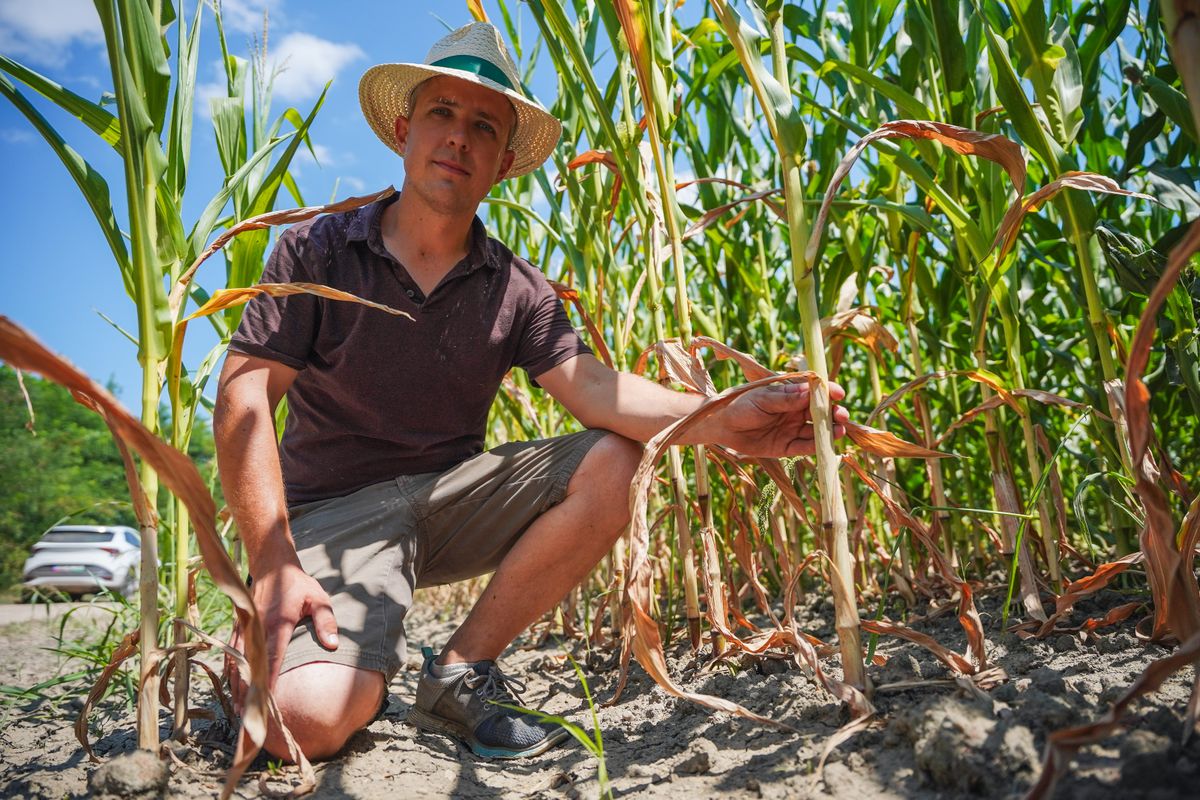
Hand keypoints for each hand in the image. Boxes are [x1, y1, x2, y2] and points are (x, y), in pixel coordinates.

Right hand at [226, 560, 338, 705]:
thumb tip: (333, 645)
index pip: (273, 658)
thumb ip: (326, 621)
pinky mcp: (239, 627)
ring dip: (237, 687)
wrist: (272, 564)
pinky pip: (231, 654)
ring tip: (238, 713)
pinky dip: (231, 673)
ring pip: (237, 663)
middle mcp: (257, 628)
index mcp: (278, 623)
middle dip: (249, 694)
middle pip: (251, 667)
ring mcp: (245, 628)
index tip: (267, 704)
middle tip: (249, 720)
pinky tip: (233, 689)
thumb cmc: (299, 584)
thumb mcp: (319, 598)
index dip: (269, 682)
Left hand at [712, 380, 849, 457]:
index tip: (839, 393)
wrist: (722, 426)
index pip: (817, 393)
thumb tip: (810, 391)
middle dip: (835, 414)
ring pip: (817, 431)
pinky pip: (805, 447)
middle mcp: (796, 413)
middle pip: (823, 413)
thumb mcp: (763, 398)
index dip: (830, 392)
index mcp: (793, 395)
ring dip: (830, 431)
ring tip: (840, 430)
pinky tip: (825, 444)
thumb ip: (785, 398)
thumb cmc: (741, 405)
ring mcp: (793, 430)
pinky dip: (816, 447)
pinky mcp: (787, 447)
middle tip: (842, 415)